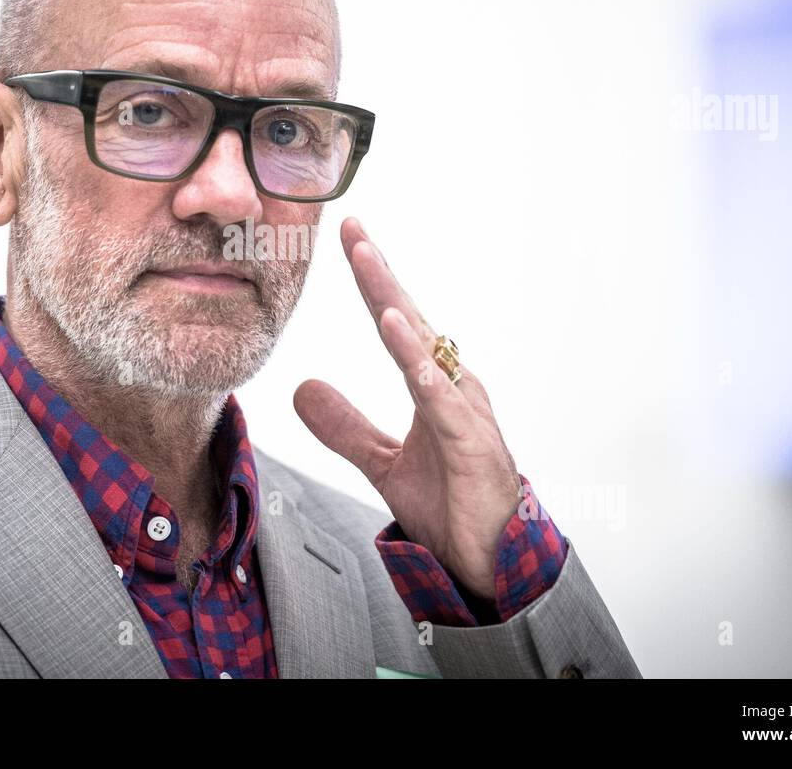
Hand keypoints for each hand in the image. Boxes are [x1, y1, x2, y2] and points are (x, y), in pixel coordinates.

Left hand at [293, 217, 521, 600]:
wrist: (489, 562)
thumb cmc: (451, 504)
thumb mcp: (383, 463)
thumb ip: (346, 426)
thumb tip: (302, 388)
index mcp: (433, 385)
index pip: (396, 322)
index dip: (372, 281)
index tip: (349, 237)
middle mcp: (452, 387)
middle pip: (410, 320)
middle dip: (380, 274)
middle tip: (352, 230)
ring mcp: (465, 412)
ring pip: (426, 350)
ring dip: (395, 305)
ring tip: (367, 264)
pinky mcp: (471, 443)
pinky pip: (442, 398)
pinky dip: (421, 364)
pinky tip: (400, 334)